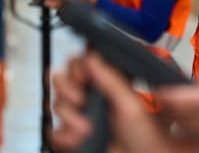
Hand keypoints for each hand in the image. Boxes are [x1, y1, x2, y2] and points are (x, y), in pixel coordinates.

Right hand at [50, 53, 176, 152]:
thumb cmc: (144, 139)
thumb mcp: (130, 105)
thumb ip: (110, 80)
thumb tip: (92, 57)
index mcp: (108, 83)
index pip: (80, 64)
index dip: (77, 68)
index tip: (82, 79)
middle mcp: (92, 96)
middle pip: (63, 80)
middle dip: (68, 90)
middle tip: (80, 101)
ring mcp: (81, 116)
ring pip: (57, 104)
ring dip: (69, 117)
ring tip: (86, 129)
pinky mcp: (73, 136)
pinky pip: (54, 130)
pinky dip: (62, 136)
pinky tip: (77, 140)